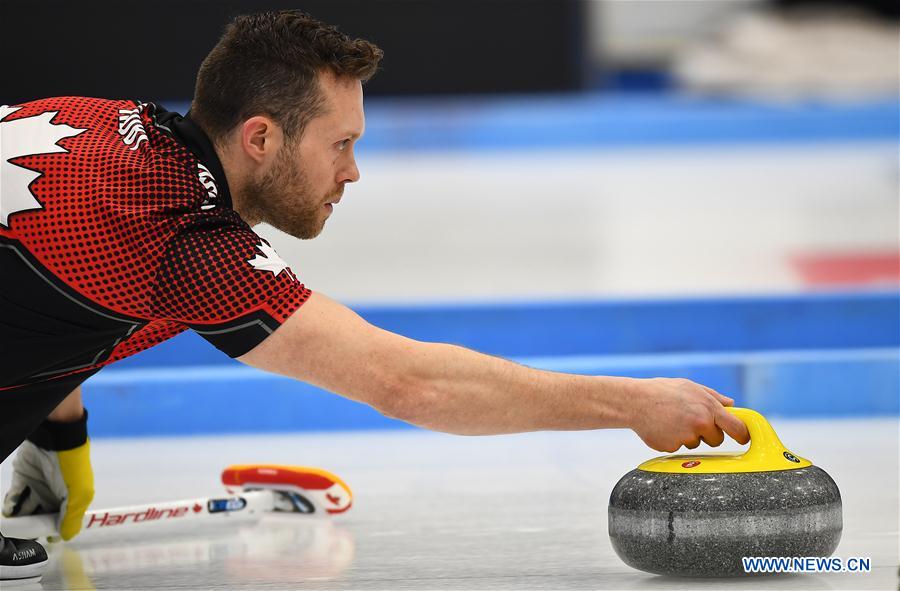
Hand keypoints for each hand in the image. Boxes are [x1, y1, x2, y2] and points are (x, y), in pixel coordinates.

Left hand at [2, 411, 94, 539]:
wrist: (57, 439)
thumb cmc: (72, 469)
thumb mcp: (79, 495)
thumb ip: (72, 519)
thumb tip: (65, 539)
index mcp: (70, 499)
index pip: (59, 521)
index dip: (51, 532)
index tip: (42, 541)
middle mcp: (53, 494)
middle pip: (40, 517)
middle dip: (32, 527)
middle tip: (22, 537)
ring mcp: (37, 486)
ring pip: (25, 509)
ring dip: (19, 518)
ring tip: (13, 526)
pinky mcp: (22, 478)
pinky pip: (14, 496)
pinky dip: (11, 505)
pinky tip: (9, 511)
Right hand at [626, 378, 749, 452]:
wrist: (635, 401)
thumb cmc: (662, 391)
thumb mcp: (690, 386)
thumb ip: (713, 396)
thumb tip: (732, 404)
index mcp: (709, 408)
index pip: (736, 427)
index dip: (742, 435)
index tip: (744, 438)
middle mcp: (700, 424)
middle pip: (716, 440)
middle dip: (708, 433)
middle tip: (691, 421)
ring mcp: (686, 438)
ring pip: (696, 444)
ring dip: (688, 436)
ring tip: (671, 420)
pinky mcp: (672, 448)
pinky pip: (679, 448)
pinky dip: (673, 440)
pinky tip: (663, 427)